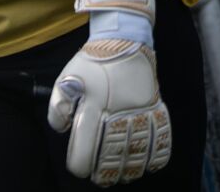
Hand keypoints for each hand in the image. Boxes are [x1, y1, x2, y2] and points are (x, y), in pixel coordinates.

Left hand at [48, 42, 169, 185]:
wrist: (122, 41)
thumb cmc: (90, 62)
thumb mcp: (65, 79)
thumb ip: (58, 106)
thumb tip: (60, 129)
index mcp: (93, 106)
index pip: (86, 145)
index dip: (80, 162)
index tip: (78, 168)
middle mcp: (118, 111)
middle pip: (113, 152)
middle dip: (105, 171)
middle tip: (99, 180)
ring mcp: (139, 110)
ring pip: (138, 149)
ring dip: (130, 168)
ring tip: (122, 178)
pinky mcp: (155, 106)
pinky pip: (161, 135)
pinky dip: (158, 154)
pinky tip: (151, 165)